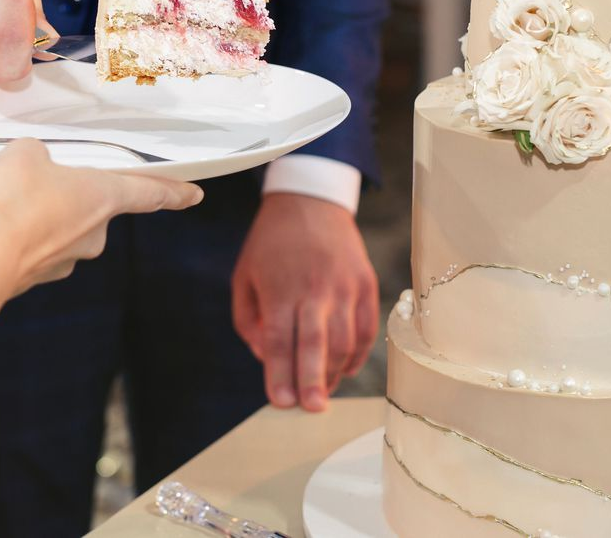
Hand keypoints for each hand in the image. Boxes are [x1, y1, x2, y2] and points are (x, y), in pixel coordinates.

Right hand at [0, 140, 203, 297]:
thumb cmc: (12, 201)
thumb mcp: (23, 153)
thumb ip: (34, 154)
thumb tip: (28, 164)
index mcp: (102, 198)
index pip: (149, 192)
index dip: (173, 191)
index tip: (195, 195)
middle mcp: (90, 234)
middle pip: (82, 202)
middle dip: (53, 187)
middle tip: (23, 170)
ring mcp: (61, 259)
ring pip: (42, 218)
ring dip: (16, 200)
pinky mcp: (28, 275)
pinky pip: (16, 236)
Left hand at [232, 193, 378, 411]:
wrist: (310, 201)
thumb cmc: (270, 244)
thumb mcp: (244, 276)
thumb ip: (250, 321)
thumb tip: (267, 359)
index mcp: (280, 287)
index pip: (281, 339)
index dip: (280, 373)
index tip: (280, 402)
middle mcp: (315, 288)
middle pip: (316, 342)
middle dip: (313, 380)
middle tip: (311, 409)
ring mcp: (344, 286)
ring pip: (345, 339)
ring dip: (335, 372)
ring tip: (323, 393)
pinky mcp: (366, 283)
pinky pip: (366, 328)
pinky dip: (357, 354)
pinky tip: (344, 369)